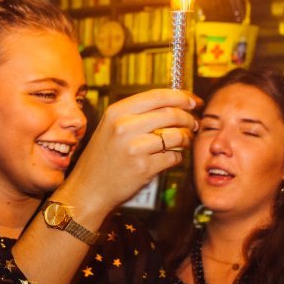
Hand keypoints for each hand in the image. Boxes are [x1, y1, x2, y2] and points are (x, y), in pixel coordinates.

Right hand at [57, 88, 198, 221]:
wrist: (89, 188)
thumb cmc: (103, 157)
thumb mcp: (110, 126)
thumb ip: (136, 113)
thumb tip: (172, 103)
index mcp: (117, 111)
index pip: (157, 96)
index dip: (180, 96)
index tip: (192, 101)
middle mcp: (124, 126)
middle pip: (171, 114)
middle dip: (188, 118)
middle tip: (194, 122)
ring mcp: (134, 148)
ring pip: (176, 135)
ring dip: (187, 138)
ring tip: (185, 140)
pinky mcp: (144, 168)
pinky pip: (173, 157)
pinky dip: (178, 156)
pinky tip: (172, 157)